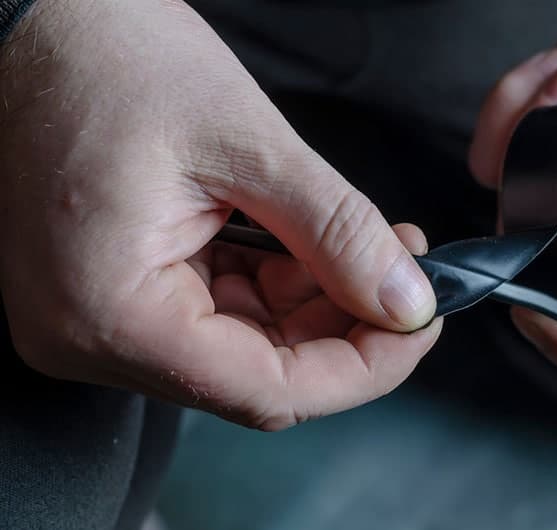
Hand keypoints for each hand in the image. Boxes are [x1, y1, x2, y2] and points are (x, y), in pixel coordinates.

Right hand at [0, 0, 439, 429]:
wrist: (35, 20)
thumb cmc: (109, 58)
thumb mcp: (244, 141)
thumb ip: (335, 231)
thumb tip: (406, 302)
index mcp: (112, 312)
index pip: (265, 390)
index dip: (360, 369)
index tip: (418, 326)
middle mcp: (94, 336)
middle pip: (258, 374)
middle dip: (345, 328)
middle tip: (405, 278)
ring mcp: (101, 318)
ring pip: (245, 346)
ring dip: (316, 303)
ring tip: (371, 246)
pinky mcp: (117, 290)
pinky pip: (217, 312)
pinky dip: (277, 285)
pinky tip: (315, 245)